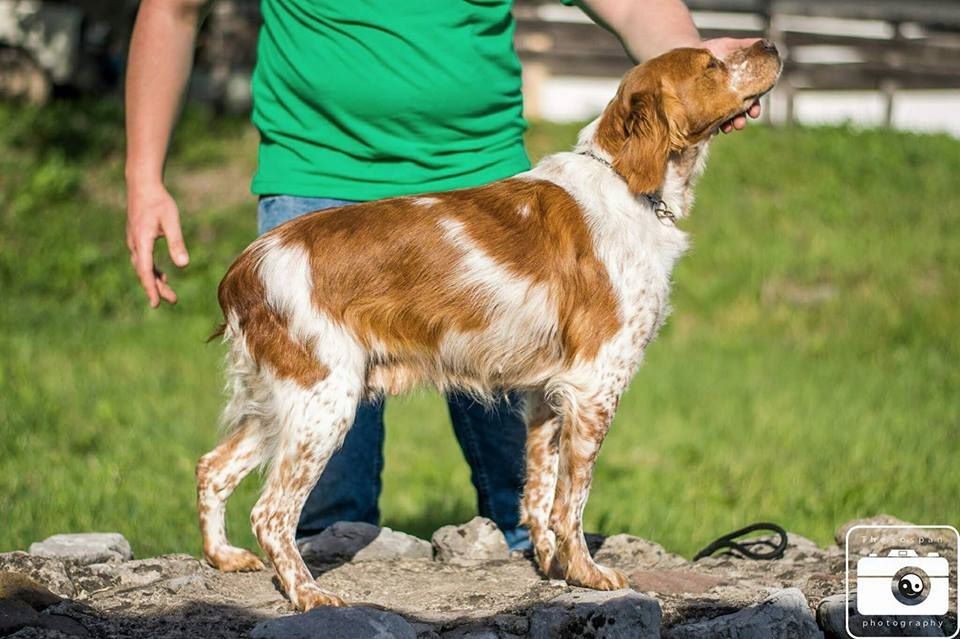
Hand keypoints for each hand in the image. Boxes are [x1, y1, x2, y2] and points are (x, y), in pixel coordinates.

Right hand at [125, 182, 188, 306]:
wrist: (142, 185)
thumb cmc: (159, 201)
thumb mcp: (171, 221)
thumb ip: (177, 242)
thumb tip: (184, 265)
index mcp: (141, 241)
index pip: (145, 270)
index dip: (151, 288)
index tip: (156, 304)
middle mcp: (134, 244)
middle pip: (144, 272)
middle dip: (156, 288)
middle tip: (172, 300)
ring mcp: (134, 242)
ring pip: (142, 267)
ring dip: (155, 280)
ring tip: (169, 293)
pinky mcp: (137, 239)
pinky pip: (143, 260)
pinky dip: (152, 270)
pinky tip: (163, 275)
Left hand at [701, 37, 763, 132]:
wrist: (687, 52)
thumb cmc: (711, 49)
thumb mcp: (730, 45)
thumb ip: (748, 45)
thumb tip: (766, 44)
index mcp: (739, 86)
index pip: (750, 99)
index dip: (754, 107)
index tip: (754, 112)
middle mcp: (727, 97)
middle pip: (737, 112)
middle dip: (740, 119)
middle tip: (740, 124)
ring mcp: (713, 103)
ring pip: (722, 118)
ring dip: (727, 125)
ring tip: (727, 128)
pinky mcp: (700, 107)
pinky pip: (705, 120)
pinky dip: (710, 125)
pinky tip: (711, 128)